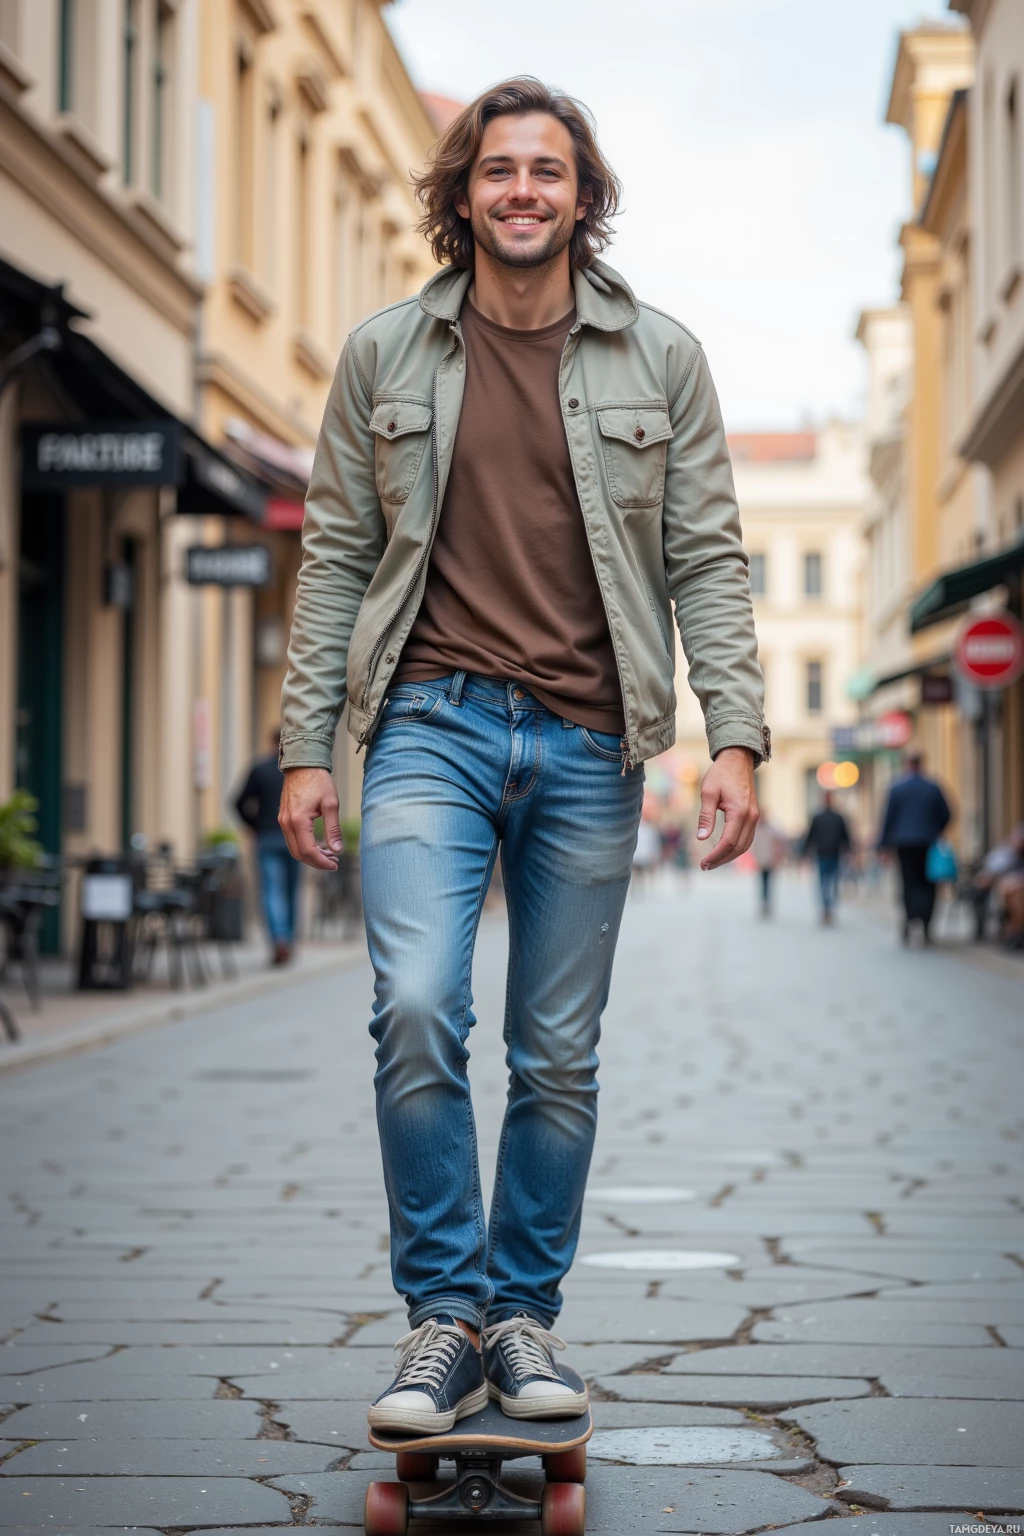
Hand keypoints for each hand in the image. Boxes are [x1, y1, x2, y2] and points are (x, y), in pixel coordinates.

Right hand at [279, 767, 342, 869]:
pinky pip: (292, 839)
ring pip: (294, 848)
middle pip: (299, 854)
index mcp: (298, 821)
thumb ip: (333, 828)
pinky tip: (319, 845)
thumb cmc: (318, 780)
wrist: (302, 763)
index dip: (321, 862)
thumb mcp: (331, 803)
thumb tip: (337, 850)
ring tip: (330, 855)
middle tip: (334, 862)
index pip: (308, 851)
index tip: (335, 865)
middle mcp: (286, 823)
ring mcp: (283, 821)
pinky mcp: (284, 818)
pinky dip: (305, 846)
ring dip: (311, 855)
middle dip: (316, 862)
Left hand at [696, 747, 757, 871]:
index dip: (716, 855)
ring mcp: (754, 817)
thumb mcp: (708, 792)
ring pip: (746, 845)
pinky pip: (748, 837)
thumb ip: (706, 816)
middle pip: (739, 848)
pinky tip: (724, 851)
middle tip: (705, 866)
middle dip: (722, 859)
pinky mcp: (753, 815)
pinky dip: (737, 848)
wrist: (738, 760)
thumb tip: (701, 838)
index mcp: (740, 812)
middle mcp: (751, 817)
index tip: (703, 863)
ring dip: (730, 856)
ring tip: (713, 862)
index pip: (728, 841)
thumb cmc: (721, 774)